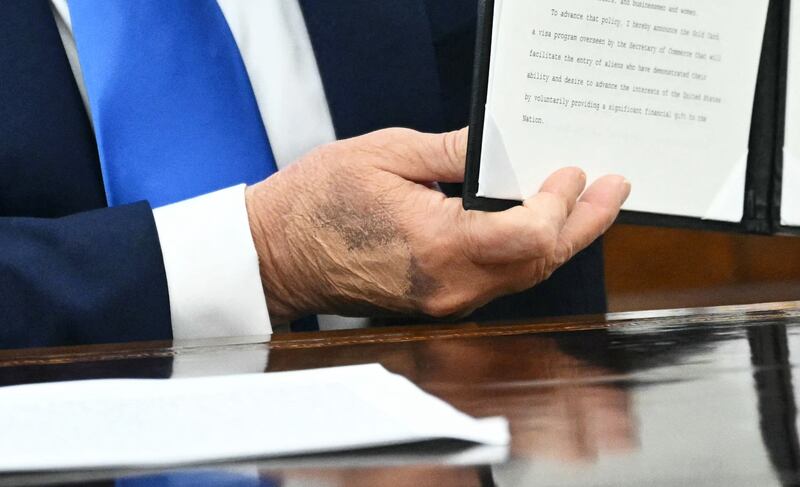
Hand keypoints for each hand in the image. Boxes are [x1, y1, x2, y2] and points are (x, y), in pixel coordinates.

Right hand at [245, 128, 629, 322]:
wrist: (277, 254)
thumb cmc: (317, 202)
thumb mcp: (386, 154)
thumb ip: (455, 152)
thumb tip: (502, 146)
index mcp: (436, 244)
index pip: (529, 233)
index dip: (562, 203)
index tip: (574, 171)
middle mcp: (449, 284)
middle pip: (539, 260)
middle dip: (583, 225)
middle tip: (612, 191)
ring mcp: (445, 300)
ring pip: (524, 275)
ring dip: (561, 240)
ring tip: (589, 207)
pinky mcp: (438, 301)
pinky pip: (498, 281)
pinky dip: (527, 253)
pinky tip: (537, 227)